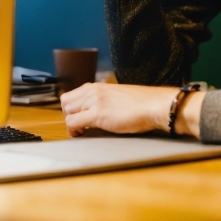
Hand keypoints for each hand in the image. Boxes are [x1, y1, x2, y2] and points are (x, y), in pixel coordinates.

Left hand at [60, 82, 205, 138]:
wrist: (155, 105)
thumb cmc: (143, 104)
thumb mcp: (119, 97)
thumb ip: (106, 100)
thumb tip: (98, 111)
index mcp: (99, 86)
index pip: (72, 94)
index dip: (73, 109)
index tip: (80, 119)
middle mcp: (94, 90)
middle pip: (65, 102)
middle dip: (69, 116)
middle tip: (80, 127)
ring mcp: (94, 101)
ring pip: (67, 112)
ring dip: (72, 124)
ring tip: (83, 132)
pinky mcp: (97, 113)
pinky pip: (73, 123)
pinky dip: (74, 131)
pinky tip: (84, 134)